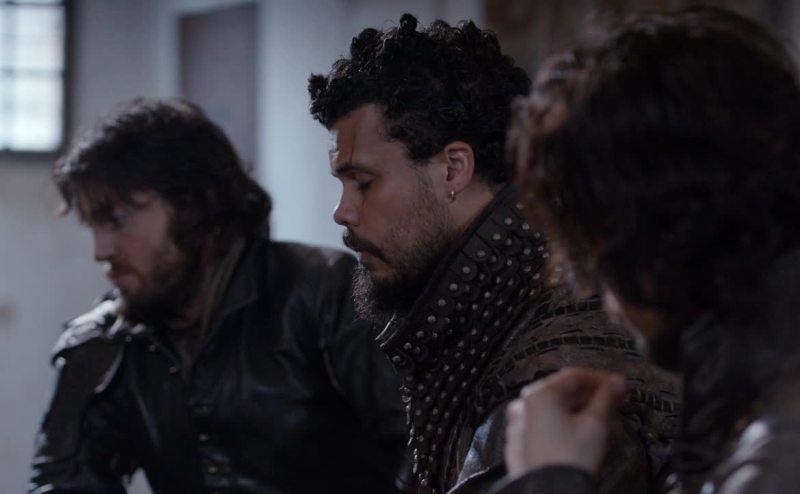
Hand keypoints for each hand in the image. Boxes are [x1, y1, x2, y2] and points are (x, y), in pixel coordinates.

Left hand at [504, 367, 626, 476]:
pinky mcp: (522, 446)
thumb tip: (617, 383)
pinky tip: (588, 441)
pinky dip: (569, 431)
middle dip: (595, 402)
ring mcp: (520, 427)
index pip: (575, 376)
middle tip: (616, 408)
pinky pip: (549, 430)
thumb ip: (607, 398)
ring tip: (608, 430)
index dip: (602, 380)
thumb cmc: (567, 459)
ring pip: (558, 414)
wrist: (549, 492)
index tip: (618, 386)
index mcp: (538, 394)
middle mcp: (524, 406)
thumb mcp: (595, 424)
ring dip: (585, 418)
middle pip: (566, 395)